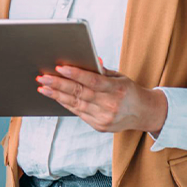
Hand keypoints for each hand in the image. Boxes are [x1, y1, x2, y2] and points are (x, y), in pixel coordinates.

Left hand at [37, 66, 167, 134]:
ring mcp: (104, 118)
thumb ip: (101, 71)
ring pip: (76, 104)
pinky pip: (78, 112)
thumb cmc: (129, 91)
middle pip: (80, 93)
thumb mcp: (120, 77)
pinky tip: (55, 96)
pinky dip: (65, 103)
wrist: (144, 113)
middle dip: (58, 84)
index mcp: (117, 89)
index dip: (75, 74)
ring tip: (43, 87)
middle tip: (43, 77)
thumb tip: (85, 60)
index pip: (93, 81)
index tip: (60, 67)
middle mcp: (110, 105)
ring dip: (57, 95)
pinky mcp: (99, 126)